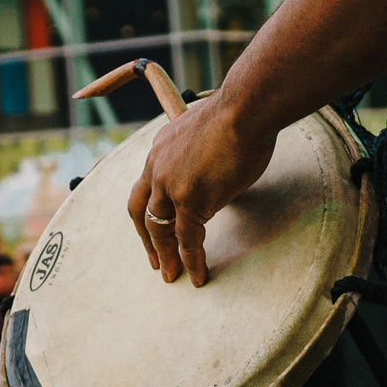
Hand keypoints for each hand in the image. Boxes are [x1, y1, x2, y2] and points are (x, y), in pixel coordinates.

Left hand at [126, 94, 276, 286]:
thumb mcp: (207, 134)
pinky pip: (187, 239)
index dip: (147, 211)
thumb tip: (216, 176)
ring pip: (160, 229)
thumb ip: (202, 157)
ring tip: (173, 276)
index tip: (153, 228)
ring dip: (165, 255)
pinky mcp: (190, 201)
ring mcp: (171, 186)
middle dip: (148, 239)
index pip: (146, 187)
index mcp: (160, 149)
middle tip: (155, 262)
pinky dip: (191, 260)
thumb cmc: (238, 114)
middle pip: (143, 211)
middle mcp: (157, 168)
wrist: (244, 110)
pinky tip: (198, 275)